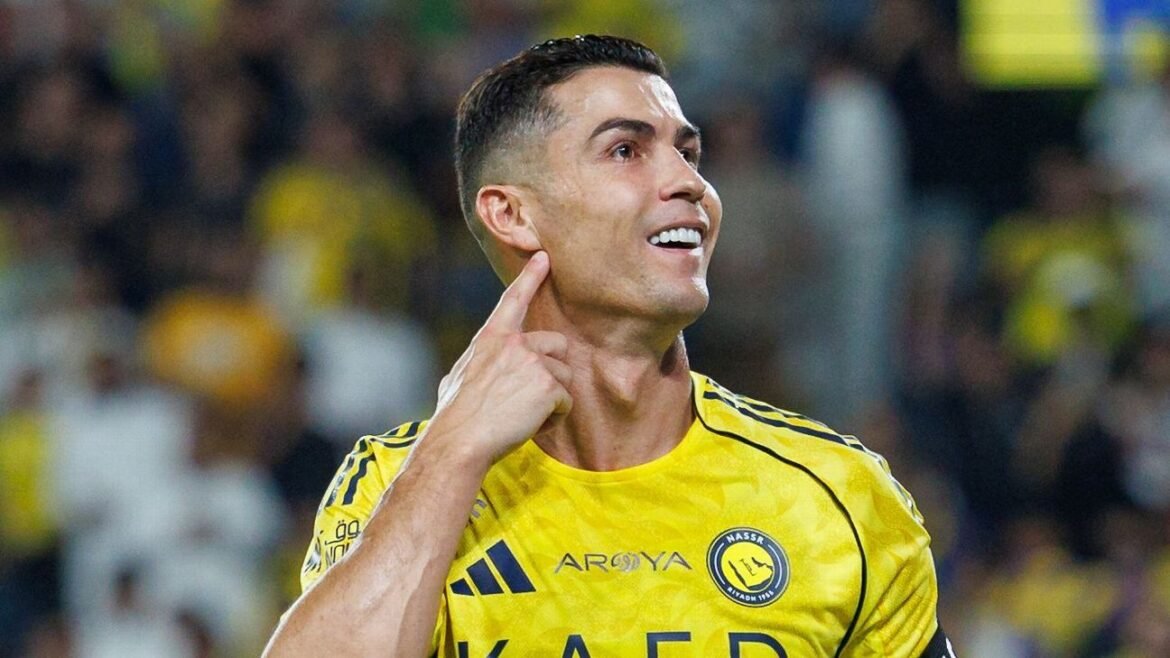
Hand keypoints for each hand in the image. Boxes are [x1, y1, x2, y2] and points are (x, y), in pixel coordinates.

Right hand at [429, 252, 571, 461]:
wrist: (460, 439)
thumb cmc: (454, 415)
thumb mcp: (458, 377)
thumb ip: (477, 365)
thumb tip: (464, 376)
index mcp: (491, 338)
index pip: (514, 300)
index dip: (530, 276)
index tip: (543, 257)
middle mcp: (514, 343)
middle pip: (557, 344)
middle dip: (553, 369)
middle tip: (531, 396)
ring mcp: (533, 362)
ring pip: (564, 376)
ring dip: (552, 399)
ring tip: (525, 416)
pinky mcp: (548, 385)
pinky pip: (566, 401)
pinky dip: (554, 418)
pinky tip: (532, 425)